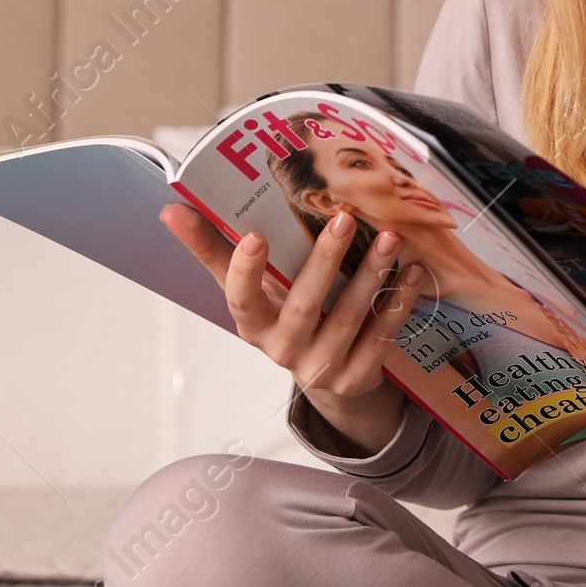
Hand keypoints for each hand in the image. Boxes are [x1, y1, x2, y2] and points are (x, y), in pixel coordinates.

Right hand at [161, 202, 423, 448]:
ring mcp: (322, 368)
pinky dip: (399, 304)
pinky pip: (381, 338)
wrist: (327, 375)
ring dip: (371, 277)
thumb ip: (213, 248)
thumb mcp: (249, 287)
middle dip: (324, 261)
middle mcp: (283, 350)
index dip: (245, 272)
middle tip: (343, 217)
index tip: (253, 236)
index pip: (240, 300)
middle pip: (302, 306)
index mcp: (252, 325)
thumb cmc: (282, 315)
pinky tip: (414, 272)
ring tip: (389, 238)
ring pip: (347, 320)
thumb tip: (171, 208)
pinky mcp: (358, 377)